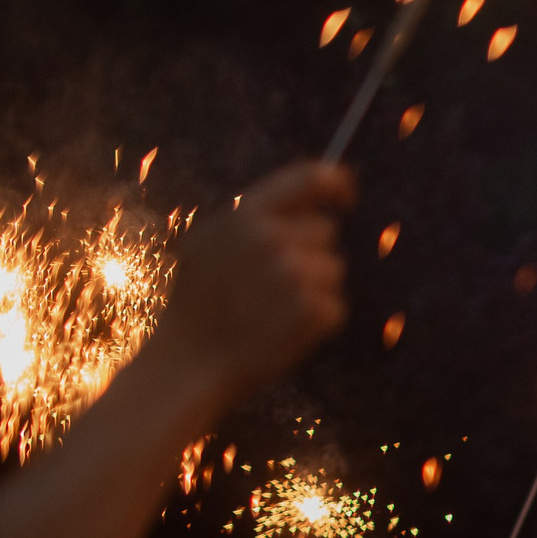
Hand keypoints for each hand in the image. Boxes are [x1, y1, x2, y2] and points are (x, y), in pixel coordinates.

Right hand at [152, 162, 352, 404]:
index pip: (308, 178)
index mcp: (246, 214)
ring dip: (314, 289)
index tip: (346, 196)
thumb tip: (317, 194)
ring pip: (334, 270)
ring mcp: (296, 275)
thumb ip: (256, 217)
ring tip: (272, 309)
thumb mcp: (210, 241)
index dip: (335, 184)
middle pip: (325, 232)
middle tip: (272, 284)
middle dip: (309, 253)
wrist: (190, 359)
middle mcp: (273, 238)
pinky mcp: (314, 311)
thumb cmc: (199, 301)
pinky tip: (283, 330)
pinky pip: (336, 307)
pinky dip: (319, 321)